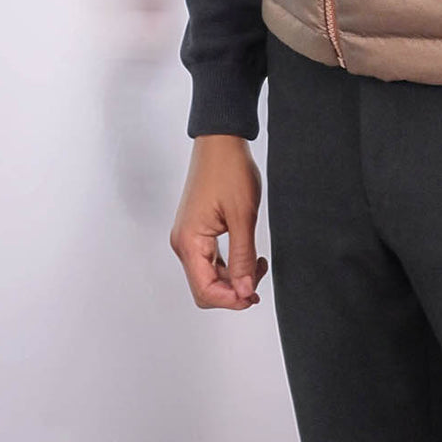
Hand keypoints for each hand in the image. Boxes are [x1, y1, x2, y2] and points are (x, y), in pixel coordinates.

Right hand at [170, 134, 269, 309]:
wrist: (221, 141)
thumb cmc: (229, 170)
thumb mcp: (243, 216)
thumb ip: (243, 257)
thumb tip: (244, 291)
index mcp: (189, 242)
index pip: (205, 291)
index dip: (231, 300)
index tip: (253, 294)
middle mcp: (183, 243)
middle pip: (205, 287)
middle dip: (233, 290)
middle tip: (258, 277)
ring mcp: (188, 237)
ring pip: (209, 275)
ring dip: (233, 278)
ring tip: (257, 264)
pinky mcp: (196, 230)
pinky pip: (210, 260)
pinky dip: (229, 264)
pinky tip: (248, 256)